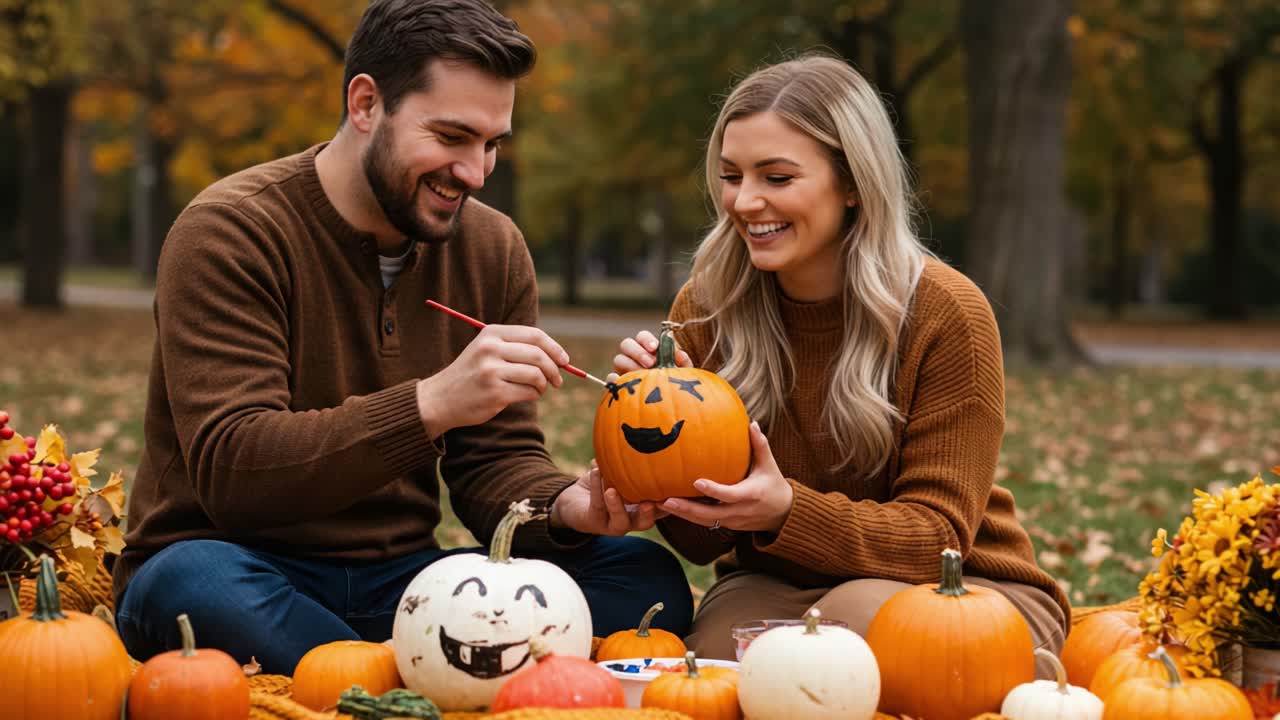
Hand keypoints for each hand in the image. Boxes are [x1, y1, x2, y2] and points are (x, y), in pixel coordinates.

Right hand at [417, 324, 567, 435]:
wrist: (441, 398)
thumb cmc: (471, 374)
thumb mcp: (487, 350)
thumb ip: (517, 347)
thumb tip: (557, 356)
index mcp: (492, 334)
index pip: (534, 336)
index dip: (555, 348)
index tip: (565, 360)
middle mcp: (491, 349)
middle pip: (538, 355)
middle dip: (554, 369)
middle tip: (557, 380)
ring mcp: (492, 371)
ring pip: (536, 375)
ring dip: (544, 385)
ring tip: (540, 389)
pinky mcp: (495, 393)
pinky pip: (528, 392)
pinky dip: (533, 395)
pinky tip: (526, 396)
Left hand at [550, 460, 666, 535]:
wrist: (576, 499)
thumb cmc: (606, 481)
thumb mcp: (622, 469)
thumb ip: (635, 458)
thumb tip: (651, 426)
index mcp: (644, 508)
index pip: (662, 508)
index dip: (672, 502)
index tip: (677, 490)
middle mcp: (632, 519)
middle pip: (646, 523)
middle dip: (649, 514)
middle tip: (652, 503)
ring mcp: (614, 524)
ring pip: (619, 521)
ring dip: (616, 506)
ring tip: (612, 491)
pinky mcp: (594, 522)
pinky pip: (597, 507)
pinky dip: (596, 488)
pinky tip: (596, 469)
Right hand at [606, 329, 691, 381]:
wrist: (668, 408)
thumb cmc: (676, 386)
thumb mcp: (683, 375)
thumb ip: (683, 363)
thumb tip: (679, 353)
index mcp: (648, 350)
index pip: (642, 337)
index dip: (646, 340)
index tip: (655, 348)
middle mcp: (633, 358)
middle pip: (627, 344)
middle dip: (638, 351)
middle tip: (651, 363)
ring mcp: (624, 371)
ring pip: (618, 359)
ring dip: (629, 364)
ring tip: (643, 375)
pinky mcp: (618, 385)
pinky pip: (610, 379)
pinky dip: (614, 380)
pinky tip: (624, 384)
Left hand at [661, 422, 793, 532]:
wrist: (782, 515)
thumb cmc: (774, 485)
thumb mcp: (769, 465)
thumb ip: (760, 445)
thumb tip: (751, 423)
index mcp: (750, 495)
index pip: (729, 494)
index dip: (714, 490)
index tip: (697, 482)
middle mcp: (739, 511)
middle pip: (710, 514)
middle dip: (688, 509)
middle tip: (667, 500)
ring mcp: (732, 521)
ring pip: (705, 521)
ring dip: (683, 514)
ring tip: (661, 505)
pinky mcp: (727, 525)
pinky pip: (706, 522)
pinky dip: (689, 517)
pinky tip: (671, 508)